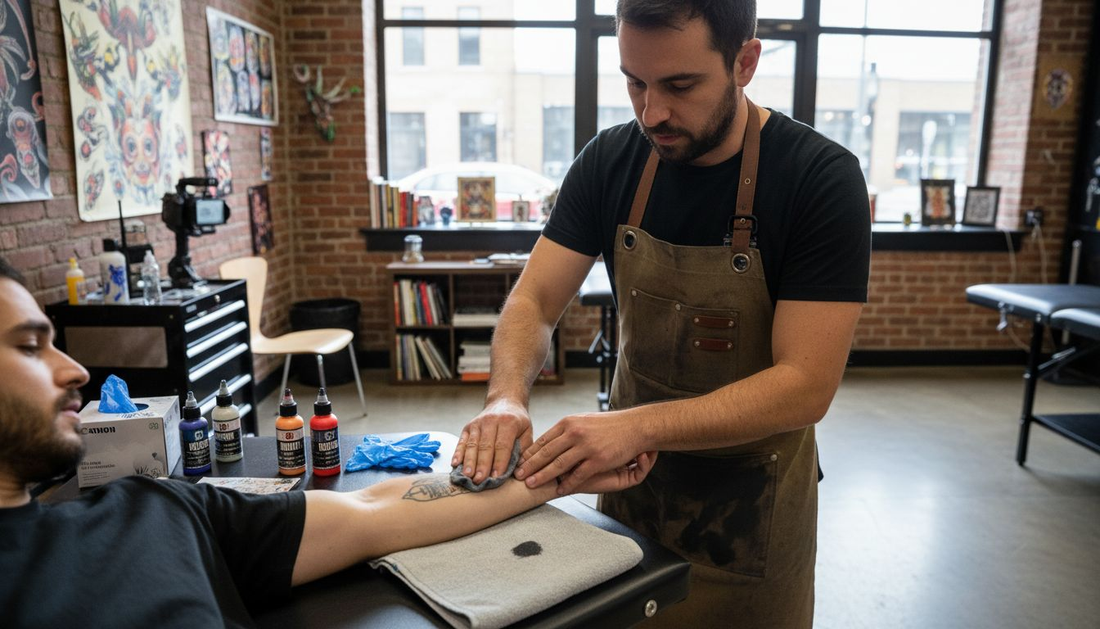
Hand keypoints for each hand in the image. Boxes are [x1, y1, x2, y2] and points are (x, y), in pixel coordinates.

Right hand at [451, 398, 532, 483]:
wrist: (504, 401)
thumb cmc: (517, 421)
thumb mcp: (527, 431)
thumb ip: (523, 449)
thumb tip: (519, 470)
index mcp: (508, 422)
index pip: (502, 445)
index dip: (499, 462)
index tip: (496, 477)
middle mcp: (491, 421)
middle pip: (485, 446)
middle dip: (482, 465)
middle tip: (480, 480)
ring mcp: (477, 423)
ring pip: (472, 445)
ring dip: (469, 461)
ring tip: (468, 476)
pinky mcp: (468, 427)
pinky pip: (462, 441)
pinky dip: (458, 453)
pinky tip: (455, 464)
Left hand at [515, 410, 645, 494]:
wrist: (635, 426)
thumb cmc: (609, 425)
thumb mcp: (583, 421)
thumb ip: (566, 430)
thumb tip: (550, 441)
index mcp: (569, 423)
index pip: (544, 440)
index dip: (530, 453)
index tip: (519, 462)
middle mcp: (574, 433)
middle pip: (546, 452)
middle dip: (530, 466)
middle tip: (517, 476)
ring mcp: (586, 446)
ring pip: (558, 465)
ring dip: (542, 476)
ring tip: (531, 485)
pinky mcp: (598, 459)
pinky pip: (578, 475)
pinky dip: (567, 484)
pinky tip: (559, 491)